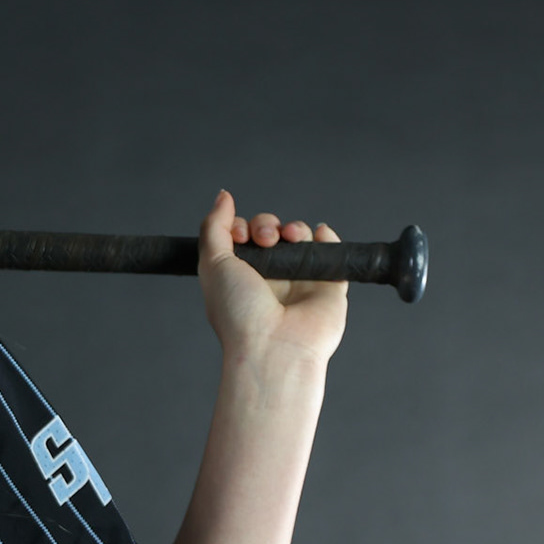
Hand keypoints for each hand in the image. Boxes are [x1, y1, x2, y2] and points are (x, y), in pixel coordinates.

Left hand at [197, 190, 347, 364]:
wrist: (274, 348)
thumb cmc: (239, 313)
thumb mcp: (212, 265)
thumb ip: (214, 227)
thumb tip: (223, 196)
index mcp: (240, 275)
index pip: (243, 236)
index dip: (242, 226)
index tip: (240, 233)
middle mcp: (269, 277)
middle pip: (272, 232)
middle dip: (267, 224)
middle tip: (264, 239)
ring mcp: (300, 281)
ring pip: (301, 238)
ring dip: (294, 228)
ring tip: (288, 237)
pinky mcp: (329, 286)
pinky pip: (331, 252)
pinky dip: (326, 237)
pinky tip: (318, 232)